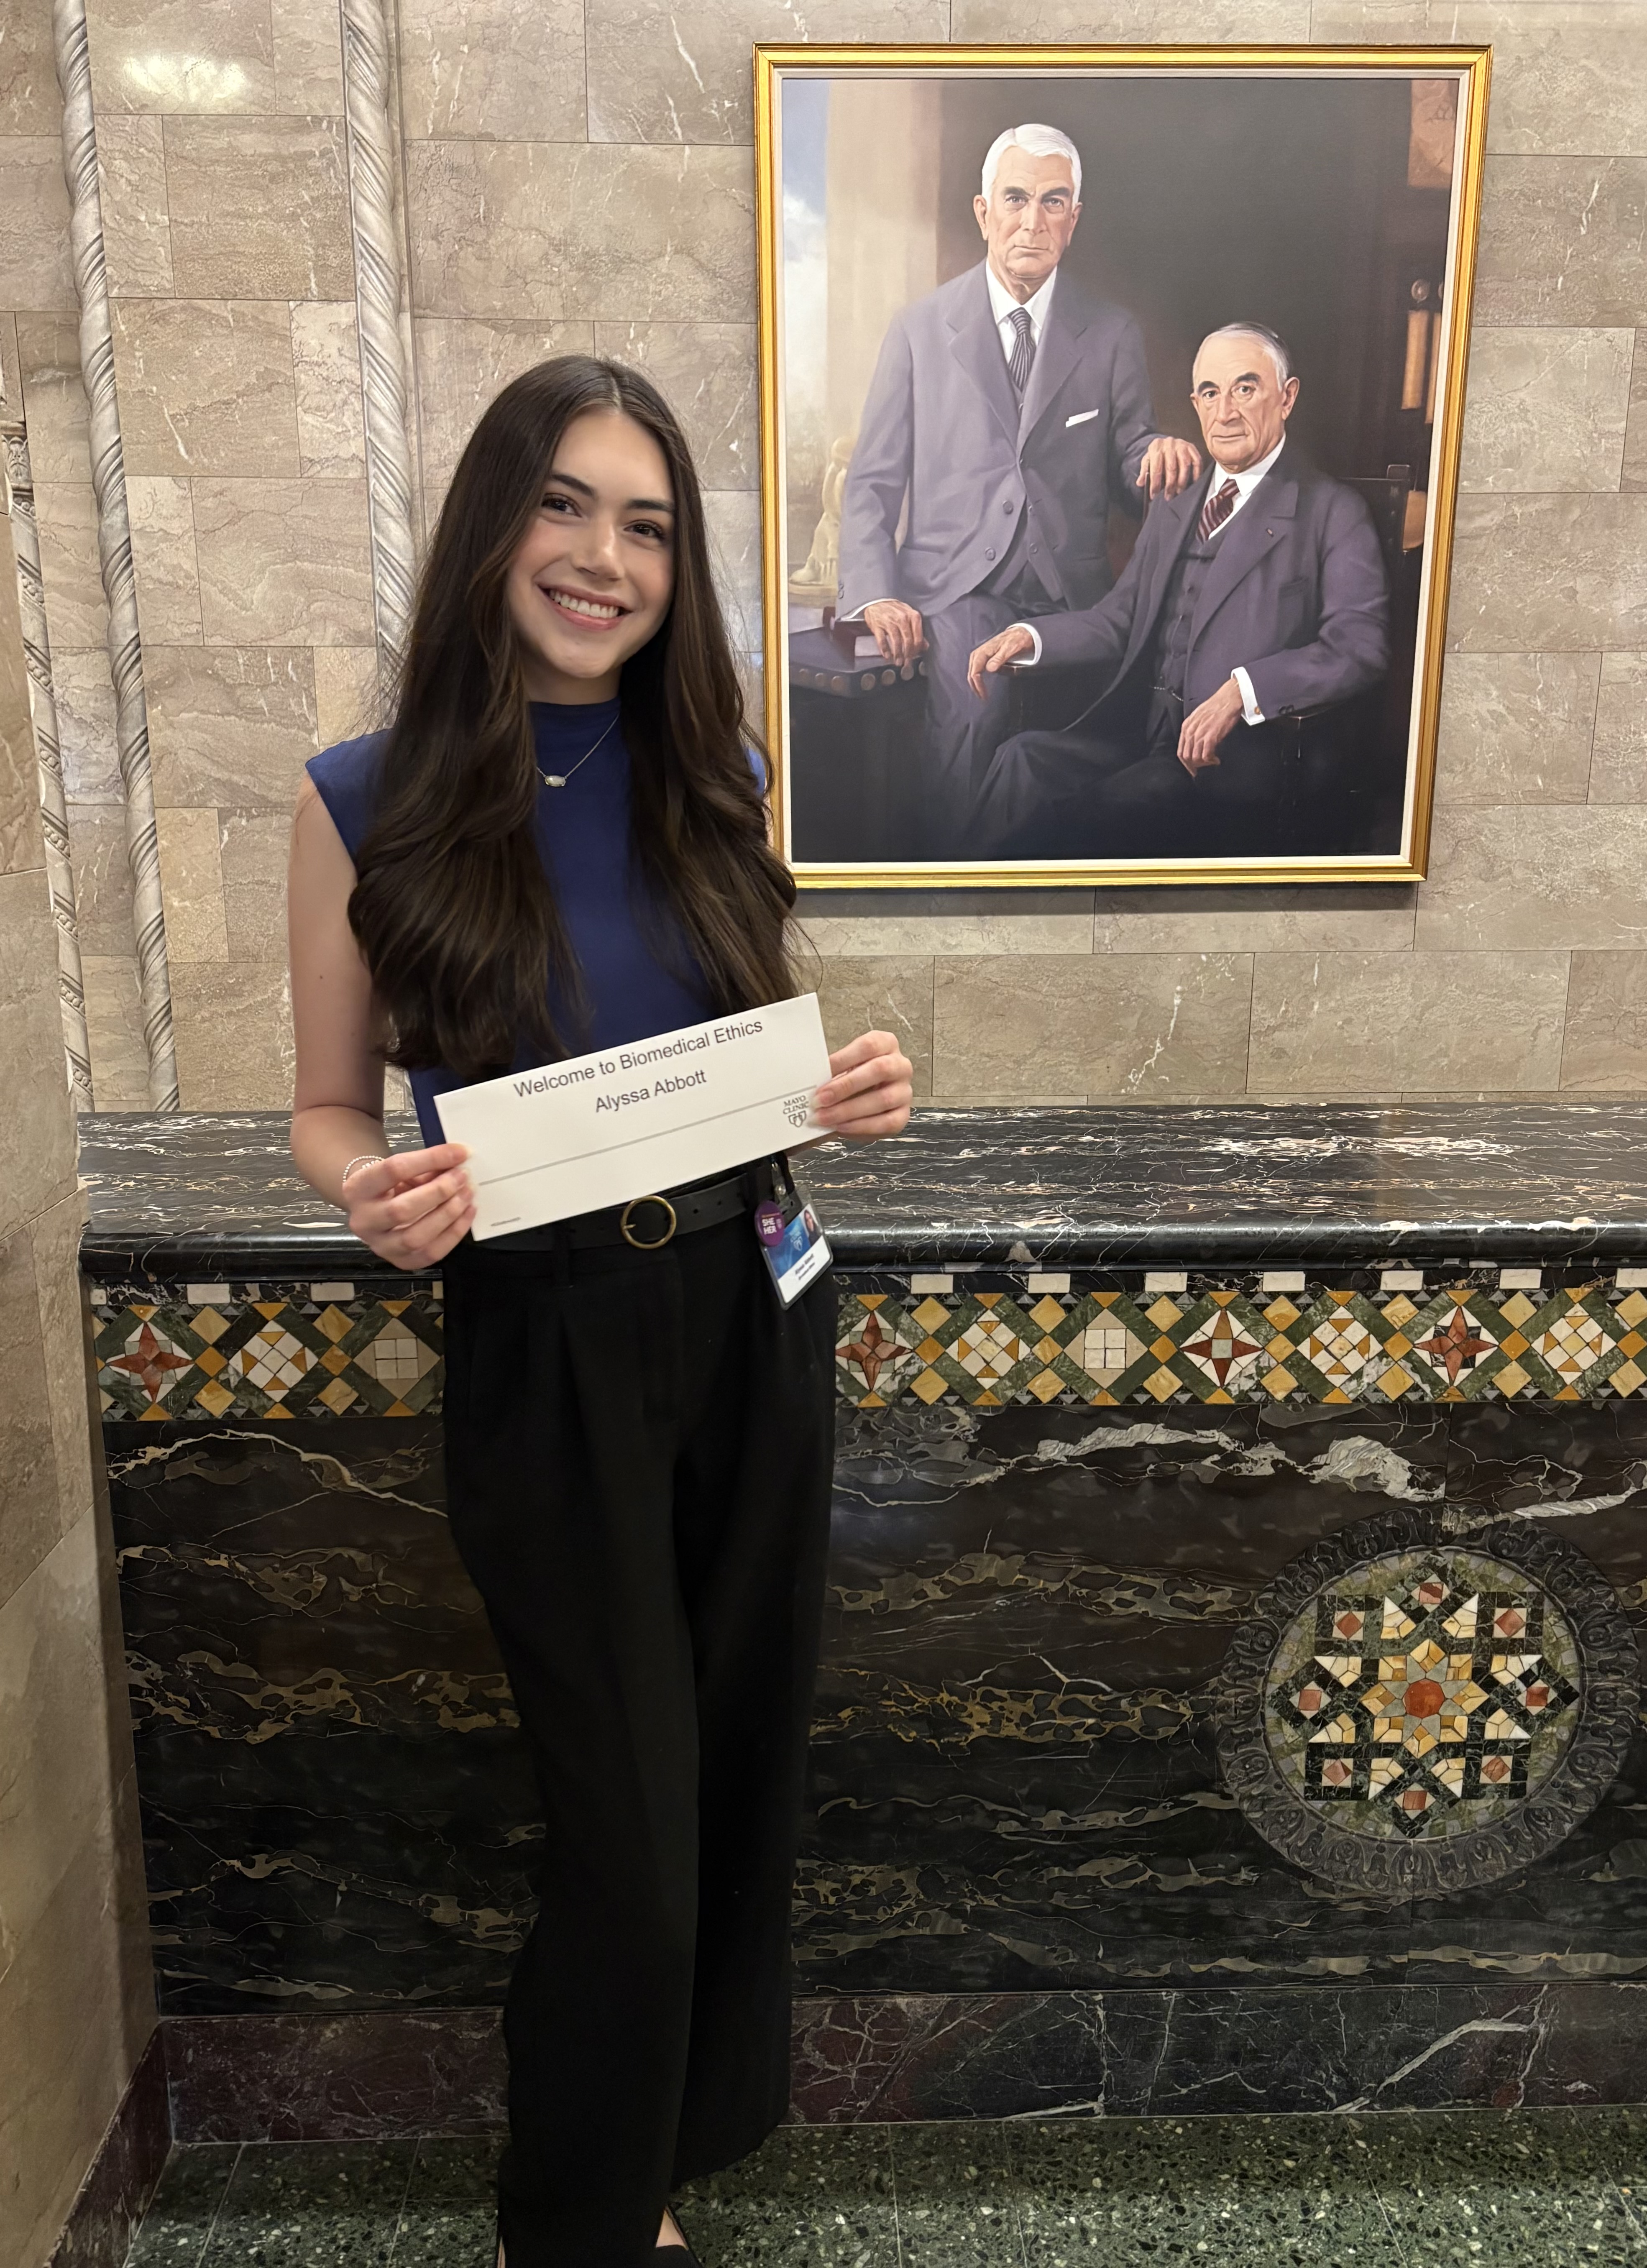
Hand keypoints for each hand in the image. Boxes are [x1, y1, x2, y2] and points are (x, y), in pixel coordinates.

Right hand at [343, 1143, 474, 1268]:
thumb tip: (459, 1159)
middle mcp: (364, 1221)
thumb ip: (426, 1165)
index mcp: (358, 1188)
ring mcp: (380, 1246)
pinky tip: (467, 1213)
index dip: (431, 1159)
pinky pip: (430, 1253)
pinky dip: (454, 1233)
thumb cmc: (392, 1185)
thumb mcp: (402, 1170)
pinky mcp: (400, 1262)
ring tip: (468, 1195)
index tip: (460, 1152)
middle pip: (402, 1210)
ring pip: (415, 1237)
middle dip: (439, 1192)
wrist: (375, 1209)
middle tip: (463, 1177)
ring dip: (448, 1214)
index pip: (394, 1170)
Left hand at [814, 1030, 912, 1143]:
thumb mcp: (844, 1068)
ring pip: (883, 1099)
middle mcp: (900, 1066)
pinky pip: (886, 1122)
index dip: (844, 1058)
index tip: (822, 1070)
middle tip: (820, 1098)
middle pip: (879, 1070)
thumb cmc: (853, 1080)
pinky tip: (841, 1126)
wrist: (862, 1103)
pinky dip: (860, 1126)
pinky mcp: (903, 1115)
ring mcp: (905, 1091)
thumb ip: (832, 1070)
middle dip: (846, 1086)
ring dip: (848, 1110)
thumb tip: (811, 1080)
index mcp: (886, 1044)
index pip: (869, 1045)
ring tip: (825, 1117)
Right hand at [862, 600, 925, 666]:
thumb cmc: (895, 611)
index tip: (914, 657)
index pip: (918, 638)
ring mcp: (889, 621)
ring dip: (897, 655)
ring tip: (898, 662)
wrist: (877, 601)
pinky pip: (882, 640)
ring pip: (896, 642)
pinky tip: (887, 656)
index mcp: (913, 616)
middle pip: (908, 641)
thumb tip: (925, 646)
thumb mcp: (909, 617)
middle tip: (906, 663)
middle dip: (908, 655)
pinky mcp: (878, 625)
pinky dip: (885, 650)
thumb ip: (917, 631)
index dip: (916, 650)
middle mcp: (902, 618)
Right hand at [967, 624, 1036, 697]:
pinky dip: (977, 678)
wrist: (1018, 633)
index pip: (975, 672)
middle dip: (975, 687)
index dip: (978, 685)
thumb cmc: (1014, 641)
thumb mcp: (1009, 649)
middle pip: (971, 673)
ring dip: (975, 684)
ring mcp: (979, 655)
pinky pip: (976, 669)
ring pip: (972, 672)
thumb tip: (990, 669)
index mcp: (982, 652)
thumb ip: (999, 658)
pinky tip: (981, 684)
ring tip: (981, 693)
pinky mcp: (982, 657)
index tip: (984, 694)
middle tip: (982, 697)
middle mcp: (978, 653)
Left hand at [1137, 435, 1202, 499]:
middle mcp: (1169, 444)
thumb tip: (1140, 483)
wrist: (1166, 442)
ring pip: (1185, 464)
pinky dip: (1197, 472)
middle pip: (1171, 467)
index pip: (1156, 468)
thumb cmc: (1157, 454)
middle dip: (1170, 485)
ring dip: (1182, 480)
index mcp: (1156, 447)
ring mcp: (1182, 445)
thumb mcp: (1147, 460)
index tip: (1154, 495)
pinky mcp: (1191, 447)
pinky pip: (1197, 461)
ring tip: (1179, 492)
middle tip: (1168, 496)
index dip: (1155, 483)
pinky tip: (1193, 482)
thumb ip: (1144, 471)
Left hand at [1177, 677, 1245, 773]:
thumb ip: (1194, 730)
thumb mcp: (1198, 717)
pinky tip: (1216, 759)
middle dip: (1194, 765)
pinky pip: (1206, 755)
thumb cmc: (1216, 707)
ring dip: (1204, 763)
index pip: (1180, 751)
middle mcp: (1190, 731)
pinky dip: (1211, 760)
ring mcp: (1200, 734)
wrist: (1228, 699)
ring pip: (1195, 757)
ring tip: (1212, 761)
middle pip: (1186, 757)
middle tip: (1204, 767)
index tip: (1192, 769)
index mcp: (1186, 726)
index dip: (1185, 763)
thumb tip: (1194, 744)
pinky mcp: (1211, 736)